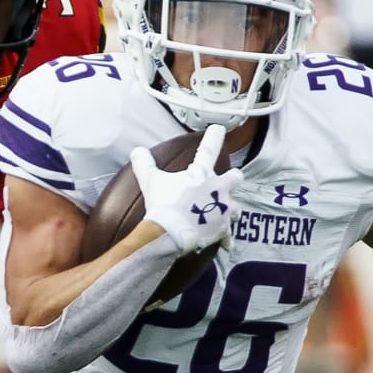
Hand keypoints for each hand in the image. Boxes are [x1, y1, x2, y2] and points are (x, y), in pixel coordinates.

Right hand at [129, 127, 244, 255]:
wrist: (172, 231)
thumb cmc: (163, 204)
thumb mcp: (150, 181)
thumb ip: (144, 164)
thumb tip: (137, 151)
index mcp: (202, 174)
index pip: (209, 148)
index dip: (214, 136)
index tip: (219, 128)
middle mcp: (218, 188)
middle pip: (236, 177)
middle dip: (232, 178)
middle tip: (228, 181)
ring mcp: (223, 209)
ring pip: (236, 208)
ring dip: (230, 210)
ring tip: (224, 213)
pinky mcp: (222, 229)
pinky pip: (227, 235)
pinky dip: (225, 239)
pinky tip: (227, 244)